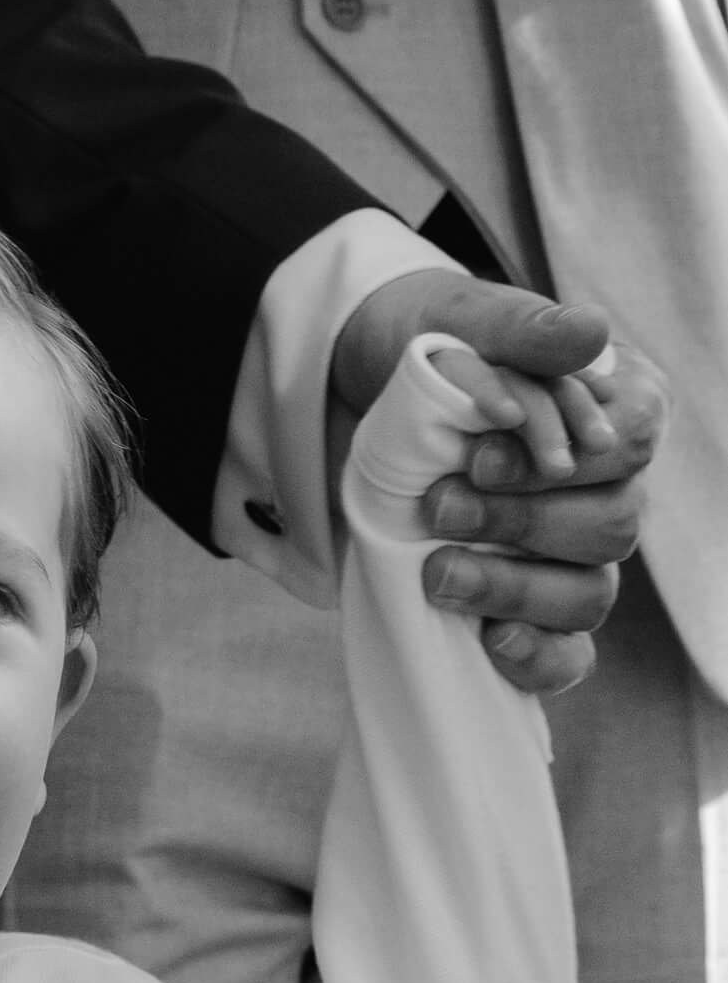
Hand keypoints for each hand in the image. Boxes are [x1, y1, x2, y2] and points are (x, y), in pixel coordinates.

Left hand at [332, 272, 665, 692]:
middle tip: (438, 507)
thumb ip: (521, 332)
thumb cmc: (420, 352)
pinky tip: (492, 644)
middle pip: (615, 525)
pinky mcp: (527, 609)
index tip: (476, 458)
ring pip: (591, 594)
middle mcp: (607, 488)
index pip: (633, 439)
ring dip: (515, 589)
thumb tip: (590, 331)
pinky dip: (538, 658)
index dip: (559, 459)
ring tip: (437, 572)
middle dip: (521, 522)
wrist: (350, 403)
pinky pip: (566, 656)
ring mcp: (572, 557)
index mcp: (610, 409)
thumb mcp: (454, 323)